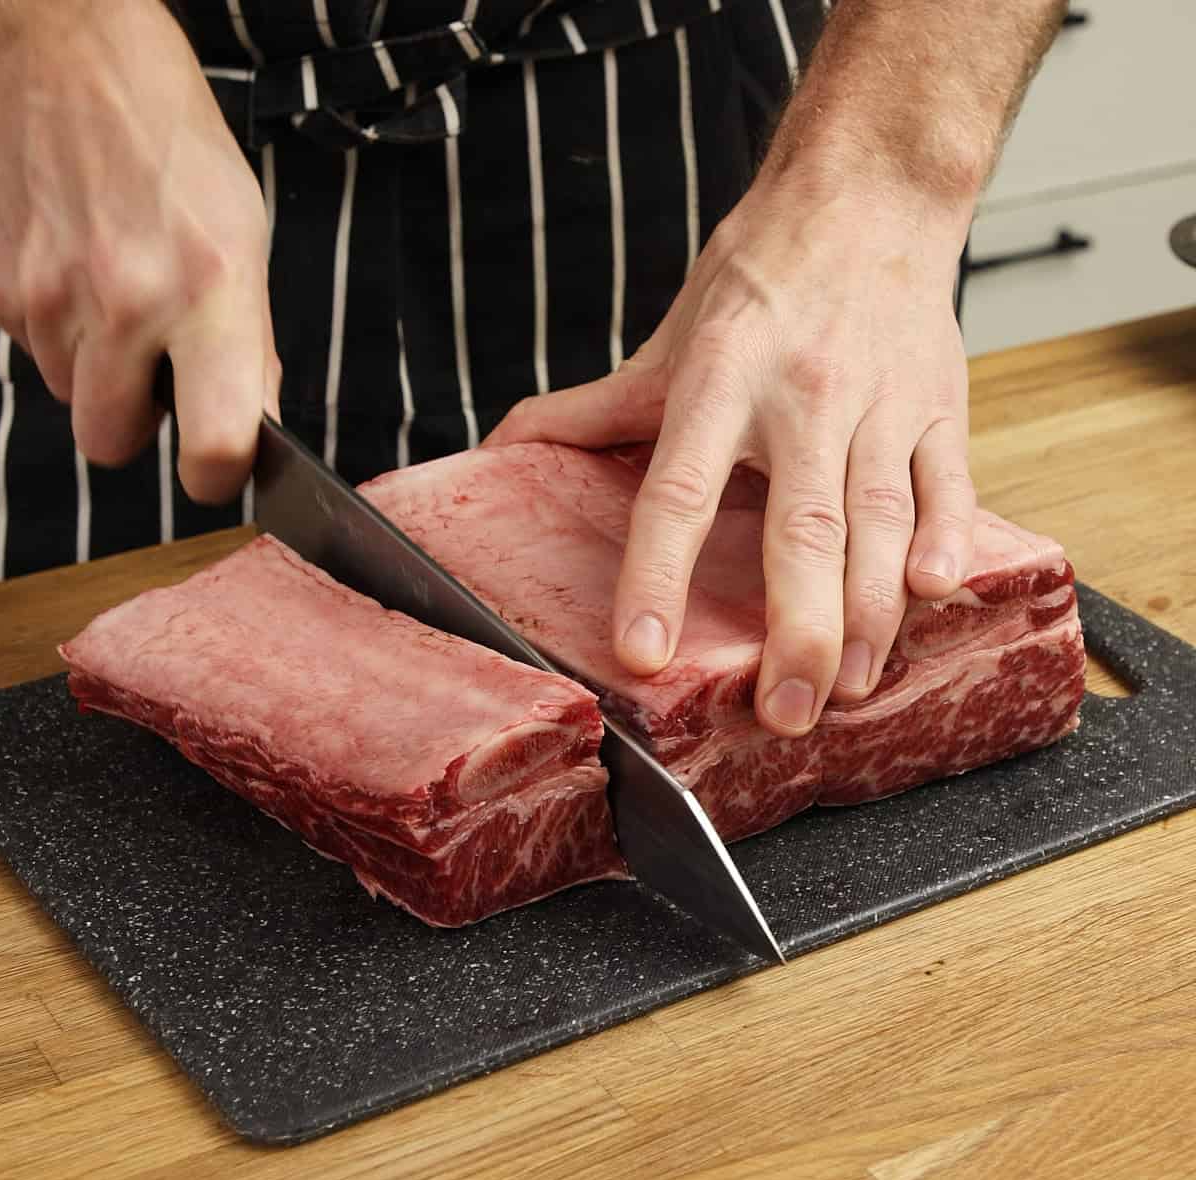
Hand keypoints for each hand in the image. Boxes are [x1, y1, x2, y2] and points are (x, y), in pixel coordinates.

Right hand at [0, 0, 278, 502]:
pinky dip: (61, 334)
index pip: (215, 441)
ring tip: (124, 303)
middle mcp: (127, 303)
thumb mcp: (247, 244)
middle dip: (139, 425)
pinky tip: (84, 277)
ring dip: (98, 374)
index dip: (218, 476)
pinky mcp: (0, 284)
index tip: (219, 473)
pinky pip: (34, 352)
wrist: (76, 55)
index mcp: (209, 294)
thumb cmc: (178, 150)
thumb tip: (250, 423)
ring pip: (70, 399)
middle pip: (112, 445)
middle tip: (163, 376)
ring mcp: (51, 295)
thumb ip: (249, 345)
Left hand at [486, 174, 975, 736]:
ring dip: (867, 614)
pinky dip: (944, 539)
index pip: (677, 492)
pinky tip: (931, 594)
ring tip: (845, 689)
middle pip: (801, 528)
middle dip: (794, 631)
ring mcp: (878, 402)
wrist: (866, 195)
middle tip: (781, 713)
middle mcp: (801, 396)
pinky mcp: (939, 404)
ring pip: (878, 521)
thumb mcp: (667, 341)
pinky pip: (946, 483)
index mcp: (718, 381)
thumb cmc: (760, 276)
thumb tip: (504, 448)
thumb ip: (590, 409)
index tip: (643, 651)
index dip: (657, 575)